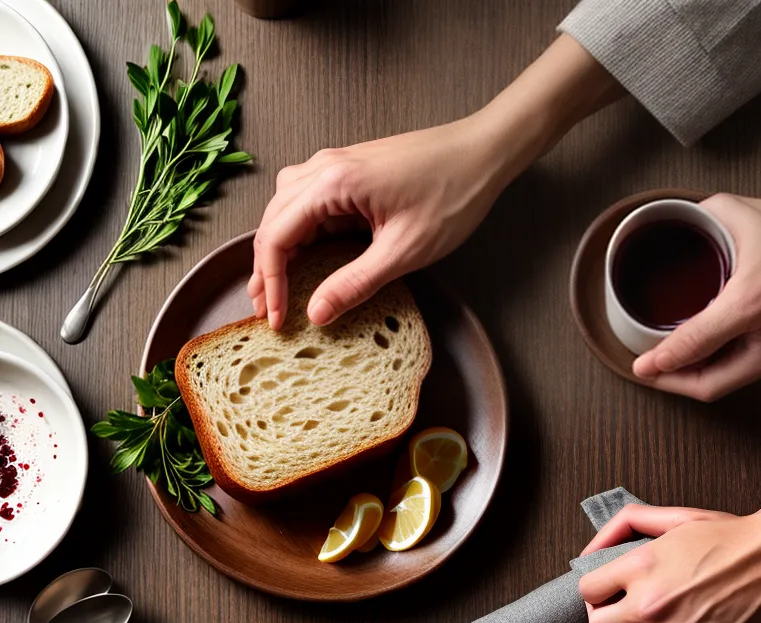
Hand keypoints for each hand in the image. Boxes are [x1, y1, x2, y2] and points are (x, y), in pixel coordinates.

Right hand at [249, 35, 619, 329]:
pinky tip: (305, 260)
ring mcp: (335, 167)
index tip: (275, 318)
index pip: (276, 237)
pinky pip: (311, 205)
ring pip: (287, 211)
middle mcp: (324, 168)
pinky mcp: (350, 174)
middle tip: (265, 311)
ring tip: (276, 291)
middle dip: (265, 270)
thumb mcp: (403, 252)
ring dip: (279, 251)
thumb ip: (355, 284)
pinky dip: (301, 236)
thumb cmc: (451, 196)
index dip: (270, 282)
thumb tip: (317, 313)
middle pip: (273, 222)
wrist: (482, 153)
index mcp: (331, 183)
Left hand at [578, 499, 760, 622]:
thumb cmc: (728, 536)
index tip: (612, 591)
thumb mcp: (675, 517)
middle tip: (624, 615)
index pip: (586, 592)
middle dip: (606, 619)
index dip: (598, 590)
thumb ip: (626, 524)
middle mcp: (651, 610)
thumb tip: (590, 552)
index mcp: (641, 568)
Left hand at [631, 194, 760, 400]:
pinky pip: (732, 375)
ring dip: (686, 382)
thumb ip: (695, 222)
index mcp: (750, 306)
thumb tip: (659, 234)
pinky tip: (686, 361)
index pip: (695, 348)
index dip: (662, 362)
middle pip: (707, 386)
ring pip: (720, 385)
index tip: (638, 364)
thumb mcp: (735, 216)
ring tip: (658, 367)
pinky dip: (705, 373)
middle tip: (643, 370)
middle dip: (670, 383)